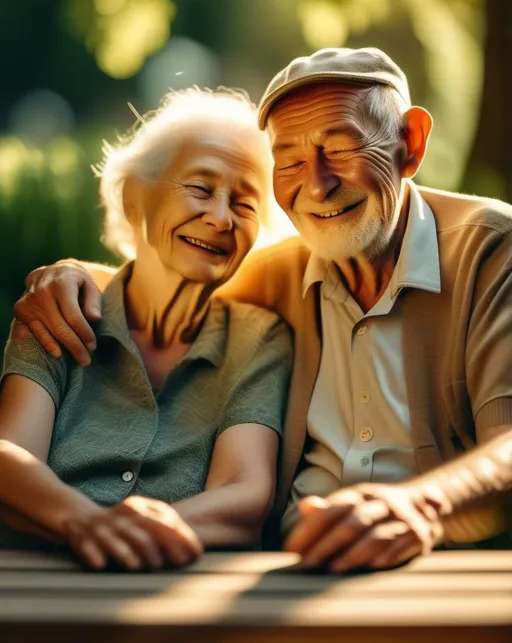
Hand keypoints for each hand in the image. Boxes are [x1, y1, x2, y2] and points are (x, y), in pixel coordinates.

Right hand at [12, 260, 101, 366]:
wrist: (52, 271)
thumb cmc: (76, 281)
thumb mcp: (89, 284)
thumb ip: (93, 301)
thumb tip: (95, 319)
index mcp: (61, 283)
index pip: (73, 316)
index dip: (84, 333)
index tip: (93, 346)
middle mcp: (42, 291)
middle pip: (61, 327)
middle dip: (76, 346)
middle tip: (87, 360)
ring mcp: (29, 301)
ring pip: (48, 331)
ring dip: (64, 348)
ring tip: (79, 359)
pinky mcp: (21, 310)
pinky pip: (34, 331)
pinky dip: (47, 344)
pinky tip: (59, 354)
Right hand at [63, 496, 202, 569]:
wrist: (79, 517)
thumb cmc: (120, 524)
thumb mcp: (141, 520)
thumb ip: (164, 531)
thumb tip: (193, 551)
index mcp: (139, 509)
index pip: (165, 522)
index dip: (182, 538)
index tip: (196, 553)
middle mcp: (122, 517)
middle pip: (145, 531)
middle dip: (163, 548)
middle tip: (176, 564)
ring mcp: (102, 528)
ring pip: (118, 540)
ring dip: (128, 553)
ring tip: (139, 566)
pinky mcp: (82, 539)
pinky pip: (88, 547)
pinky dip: (95, 554)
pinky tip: (102, 564)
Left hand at [284, 483, 445, 571]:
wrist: (426, 505)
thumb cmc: (379, 510)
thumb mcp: (355, 503)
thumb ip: (329, 508)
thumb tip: (306, 507)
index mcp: (360, 495)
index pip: (330, 510)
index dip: (309, 530)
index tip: (292, 550)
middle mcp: (379, 503)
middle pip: (350, 524)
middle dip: (326, 546)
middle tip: (306, 566)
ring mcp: (399, 518)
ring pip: (374, 536)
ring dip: (353, 554)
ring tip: (333, 570)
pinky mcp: (417, 535)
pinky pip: (399, 547)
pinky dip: (383, 558)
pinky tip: (368, 569)